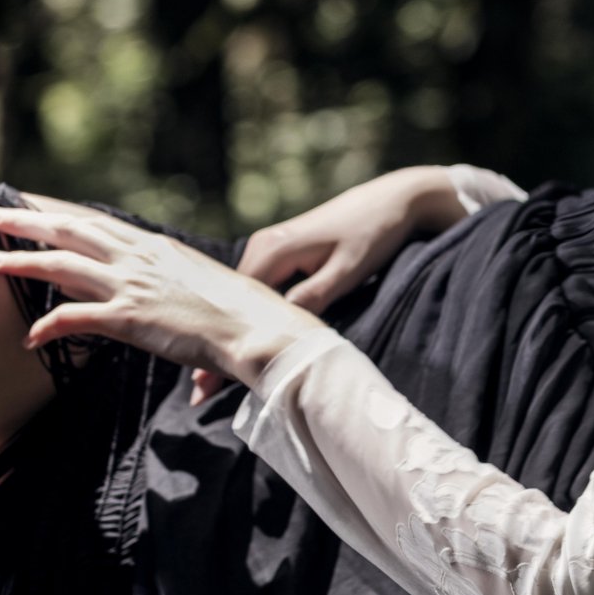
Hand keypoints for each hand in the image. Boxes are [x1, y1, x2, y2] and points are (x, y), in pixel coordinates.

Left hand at [0, 206, 318, 388]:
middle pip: (74, 232)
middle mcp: (142, 258)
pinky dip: (46, 326)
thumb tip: (144, 295)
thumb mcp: (200, 284)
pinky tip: (31, 337)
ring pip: (62, 265)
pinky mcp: (127, 316)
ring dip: (23, 262)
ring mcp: (133, 285)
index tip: (43, 216)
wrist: (255, 326)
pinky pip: (72, 318)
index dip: (68, 221)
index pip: (102, 227)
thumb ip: (167, 284)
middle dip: (31, 223)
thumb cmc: (240, 311)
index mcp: (160, 248)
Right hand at [186, 167, 455, 402]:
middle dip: (216, 346)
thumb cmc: (372, 234)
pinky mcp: (280, 252)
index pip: (231, 307)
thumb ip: (312, 297)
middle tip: (201, 394)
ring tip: (212, 378)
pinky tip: (243, 342)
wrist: (392, 200)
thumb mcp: (346, 271)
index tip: (204, 387)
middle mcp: (260, 246)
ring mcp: (268, 248)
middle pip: (229, 305)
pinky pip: (257, 291)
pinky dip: (249, 317)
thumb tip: (279, 328)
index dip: (218, 347)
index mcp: (271, 250)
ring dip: (232, 333)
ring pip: (241, 300)